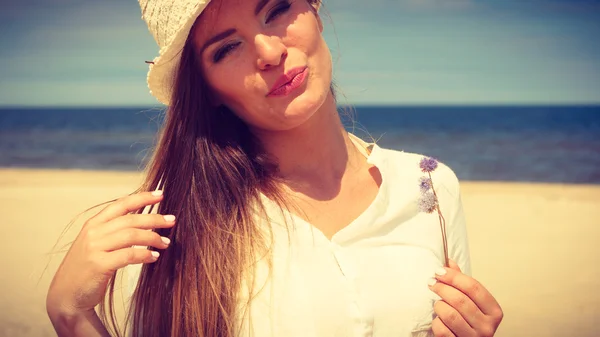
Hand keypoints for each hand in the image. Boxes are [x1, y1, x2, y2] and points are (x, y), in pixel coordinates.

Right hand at [47, 191, 175, 317]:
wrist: (66, 295)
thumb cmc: (87, 268)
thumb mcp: (95, 243)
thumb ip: (113, 231)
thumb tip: (144, 221)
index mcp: (93, 224)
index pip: (121, 204)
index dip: (142, 198)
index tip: (161, 194)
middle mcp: (93, 232)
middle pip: (130, 219)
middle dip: (155, 218)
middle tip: (172, 220)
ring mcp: (94, 248)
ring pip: (131, 235)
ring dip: (153, 237)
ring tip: (166, 242)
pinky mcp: (99, 265)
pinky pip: (129, 255)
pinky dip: (145, 254)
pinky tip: (154, 257)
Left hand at [428, 259, 502, 336]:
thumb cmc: (469, 320)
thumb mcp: (471, 301)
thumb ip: (461, 282)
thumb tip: (449, 262)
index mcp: (494, 311)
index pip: (473, 287)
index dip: (454, 277)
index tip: (439, 271)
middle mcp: (487, 326)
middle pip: (460, 300)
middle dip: (442, 288)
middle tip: (432, 283)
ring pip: (449, 314)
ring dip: (439, 306)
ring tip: (438, 304)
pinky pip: (442, 329)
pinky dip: (436, 322)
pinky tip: (438, 319)